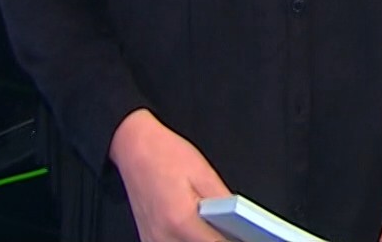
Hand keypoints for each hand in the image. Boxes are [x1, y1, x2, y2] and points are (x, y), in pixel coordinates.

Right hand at [110, 108, 233, 241]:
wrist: (134, 149)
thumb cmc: (166, 155)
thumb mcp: (204, 174)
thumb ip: (225, 203)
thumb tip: (242, 222)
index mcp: (181, 220)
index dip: (234, 240)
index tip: (246, 236)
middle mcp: (163, 236)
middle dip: (220, 239)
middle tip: (234, 229)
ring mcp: (153, 241)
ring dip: (204, 240)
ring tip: (217, 226)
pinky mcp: (149, 239)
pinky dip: (189, 240)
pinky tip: (200, 228)